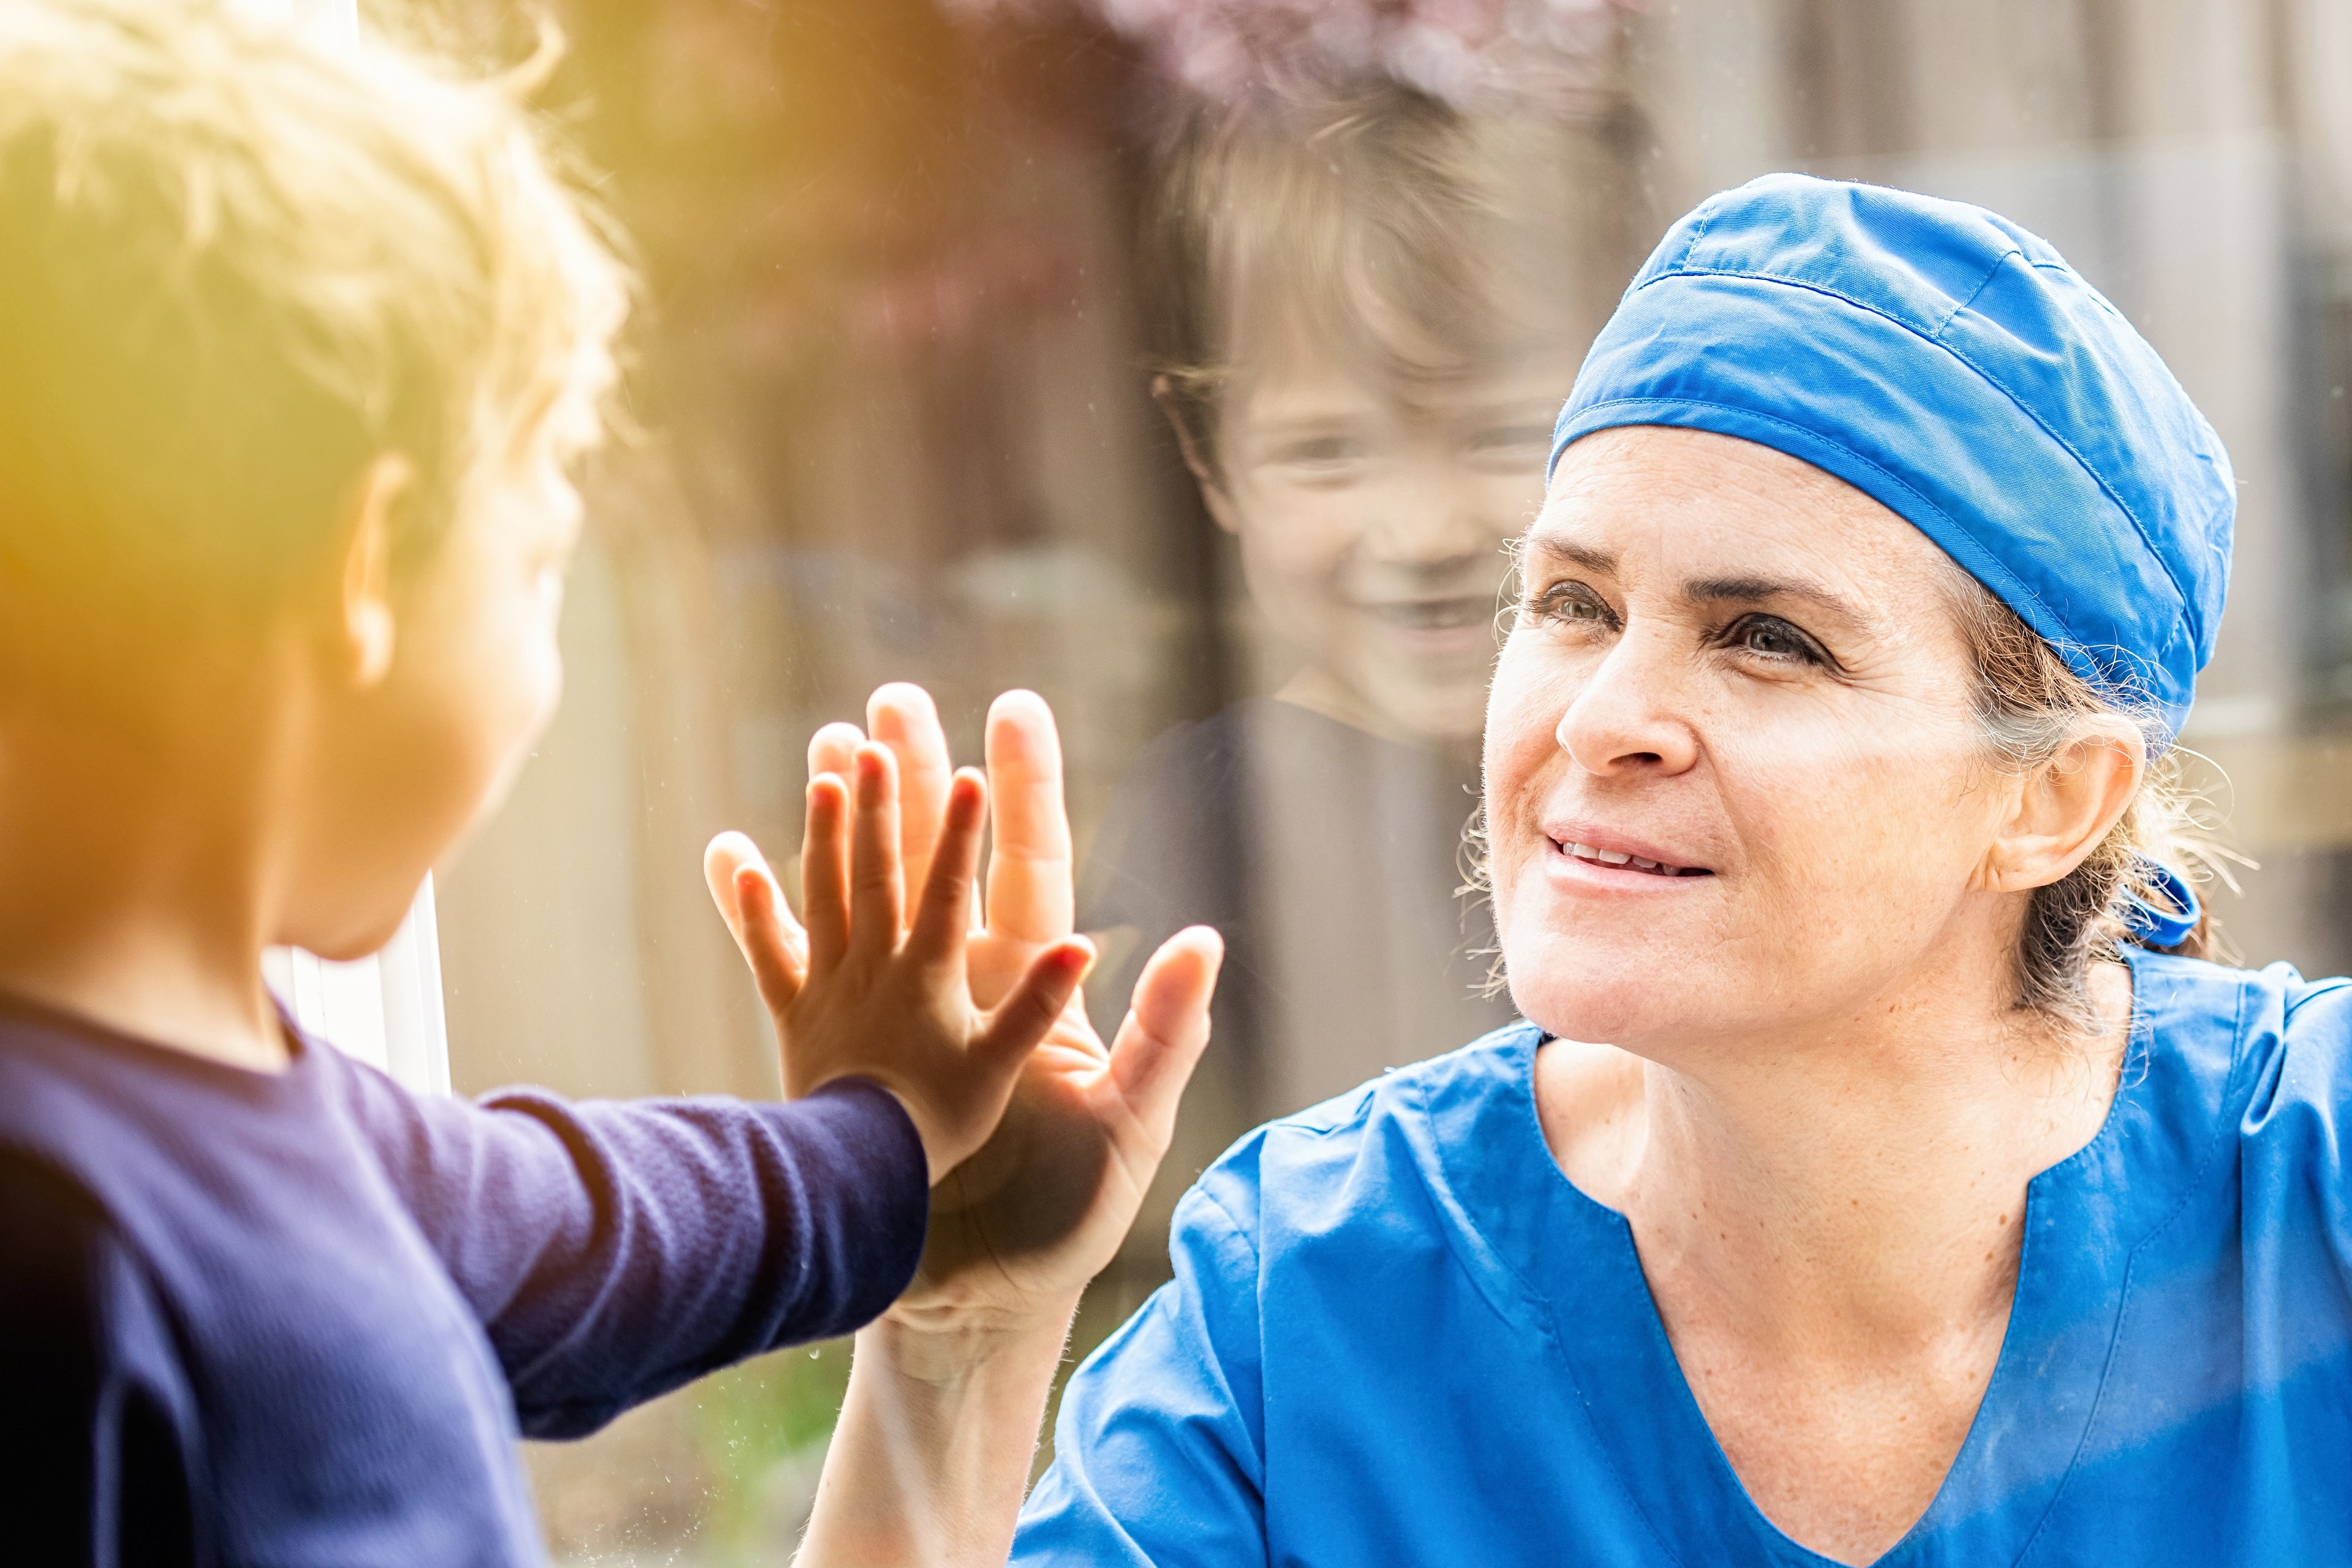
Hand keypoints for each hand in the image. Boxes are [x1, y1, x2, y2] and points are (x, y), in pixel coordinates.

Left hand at [703, 741, 1091, 1183]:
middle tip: (881, 732)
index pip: (950, 891)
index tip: (970, 771)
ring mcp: (830, 987)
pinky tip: (734, 859)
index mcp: (933, 978)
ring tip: (822, 768)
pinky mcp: (794, 1015)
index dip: (961, 832)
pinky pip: (769, 956)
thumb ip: (1039, 1006)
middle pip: (879, 872)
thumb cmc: (941, 1129)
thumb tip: (1083, 946)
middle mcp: (877, 969)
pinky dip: (751, 910)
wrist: (858, 1180)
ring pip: (824, 895)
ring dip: (824, 830)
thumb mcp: (1002, 1071)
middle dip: (884, 801)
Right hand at [721, 685, 1221, 1334]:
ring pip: (864, 889)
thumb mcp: (1131, 1127)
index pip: (1031, 863)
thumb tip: (1199, 938)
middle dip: (918, 771)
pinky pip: (789, 963)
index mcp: (1036, 987)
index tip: (1011, 708)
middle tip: (892, 698)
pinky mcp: (837, 1051)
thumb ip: (1167, 1035)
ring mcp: (897, 1009)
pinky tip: (729, 850)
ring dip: (842, 819)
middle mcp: (964, 981)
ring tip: (824, 747)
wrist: (977, 1298)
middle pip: (940, 854)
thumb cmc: (1069, 1217)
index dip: (1024, 787)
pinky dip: (756, 909)